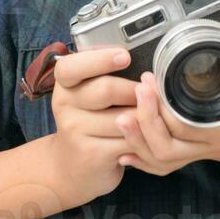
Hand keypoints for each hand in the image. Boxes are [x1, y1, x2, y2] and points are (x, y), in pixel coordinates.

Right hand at [46, 45, 138, 204]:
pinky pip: (128, 139)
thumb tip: (139, 51)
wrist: (70, 168)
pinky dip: (143, 136)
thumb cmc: (89, 120)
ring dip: (144, 115)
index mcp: (64, 85)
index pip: (71, 67)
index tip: (126, 56)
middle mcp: (64, 106)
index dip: (99, 59)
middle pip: (105, 89)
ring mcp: (75, 131)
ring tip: (154, 112)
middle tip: (150, 90)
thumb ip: (103, 74)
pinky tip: (148, 134)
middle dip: (135, 90)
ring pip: (122, 117)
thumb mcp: (87, 95)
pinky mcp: (91, 154)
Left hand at [117, 29, 219, 179]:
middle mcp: (210, 145)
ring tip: (122, 116)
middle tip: (136, 91)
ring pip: (163, 160)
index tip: (150, 80)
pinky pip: (167, 164)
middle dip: (144, 122)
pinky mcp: (200, 152)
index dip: (162, 108)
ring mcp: (204, 152)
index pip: (185, 126)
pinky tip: (127, 151)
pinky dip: (145, 160)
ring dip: (138, 142)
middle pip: (166, 148)